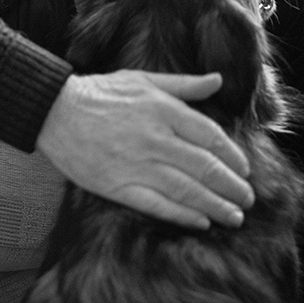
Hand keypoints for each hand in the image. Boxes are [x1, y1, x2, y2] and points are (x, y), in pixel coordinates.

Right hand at [36, 70, 253, 229]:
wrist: (56, 111)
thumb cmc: (101, 93)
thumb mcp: (144, 80)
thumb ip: (184, 84)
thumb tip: (218, 81)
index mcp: (164, 110)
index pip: (211, 137)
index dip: (233, 156)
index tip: (243, 169)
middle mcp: (156, 138)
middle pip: (206, 167)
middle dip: (232, 187)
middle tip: (246, 200)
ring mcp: (138, 164)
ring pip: (188, 190)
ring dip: (216, 206)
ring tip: (234, 217)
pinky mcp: (119, 186)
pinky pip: (158, 205)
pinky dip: (182, 216)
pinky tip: (201, 222)